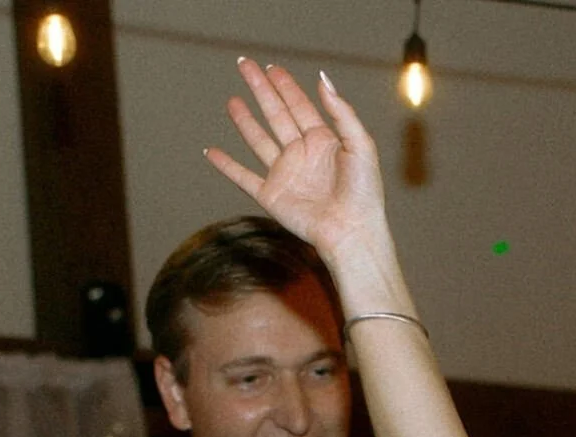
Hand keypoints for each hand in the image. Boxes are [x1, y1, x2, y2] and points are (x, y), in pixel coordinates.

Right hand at [206, 60, 386, 262]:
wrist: (351, 232)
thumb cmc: (363, 193)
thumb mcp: (360, 144)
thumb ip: (342, 112)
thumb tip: (322, 78)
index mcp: (323, 142)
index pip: (300, 106)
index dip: (285, 86)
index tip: (272, 67)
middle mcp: (302, 155)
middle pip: (276, 115)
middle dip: (261, 90)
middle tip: (245, 65)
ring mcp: (285, 175)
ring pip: (259, 141)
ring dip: (244, 121)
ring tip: (232, 102)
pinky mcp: (272, 197)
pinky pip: (243, 177)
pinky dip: (226, 166)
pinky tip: (212, 152)